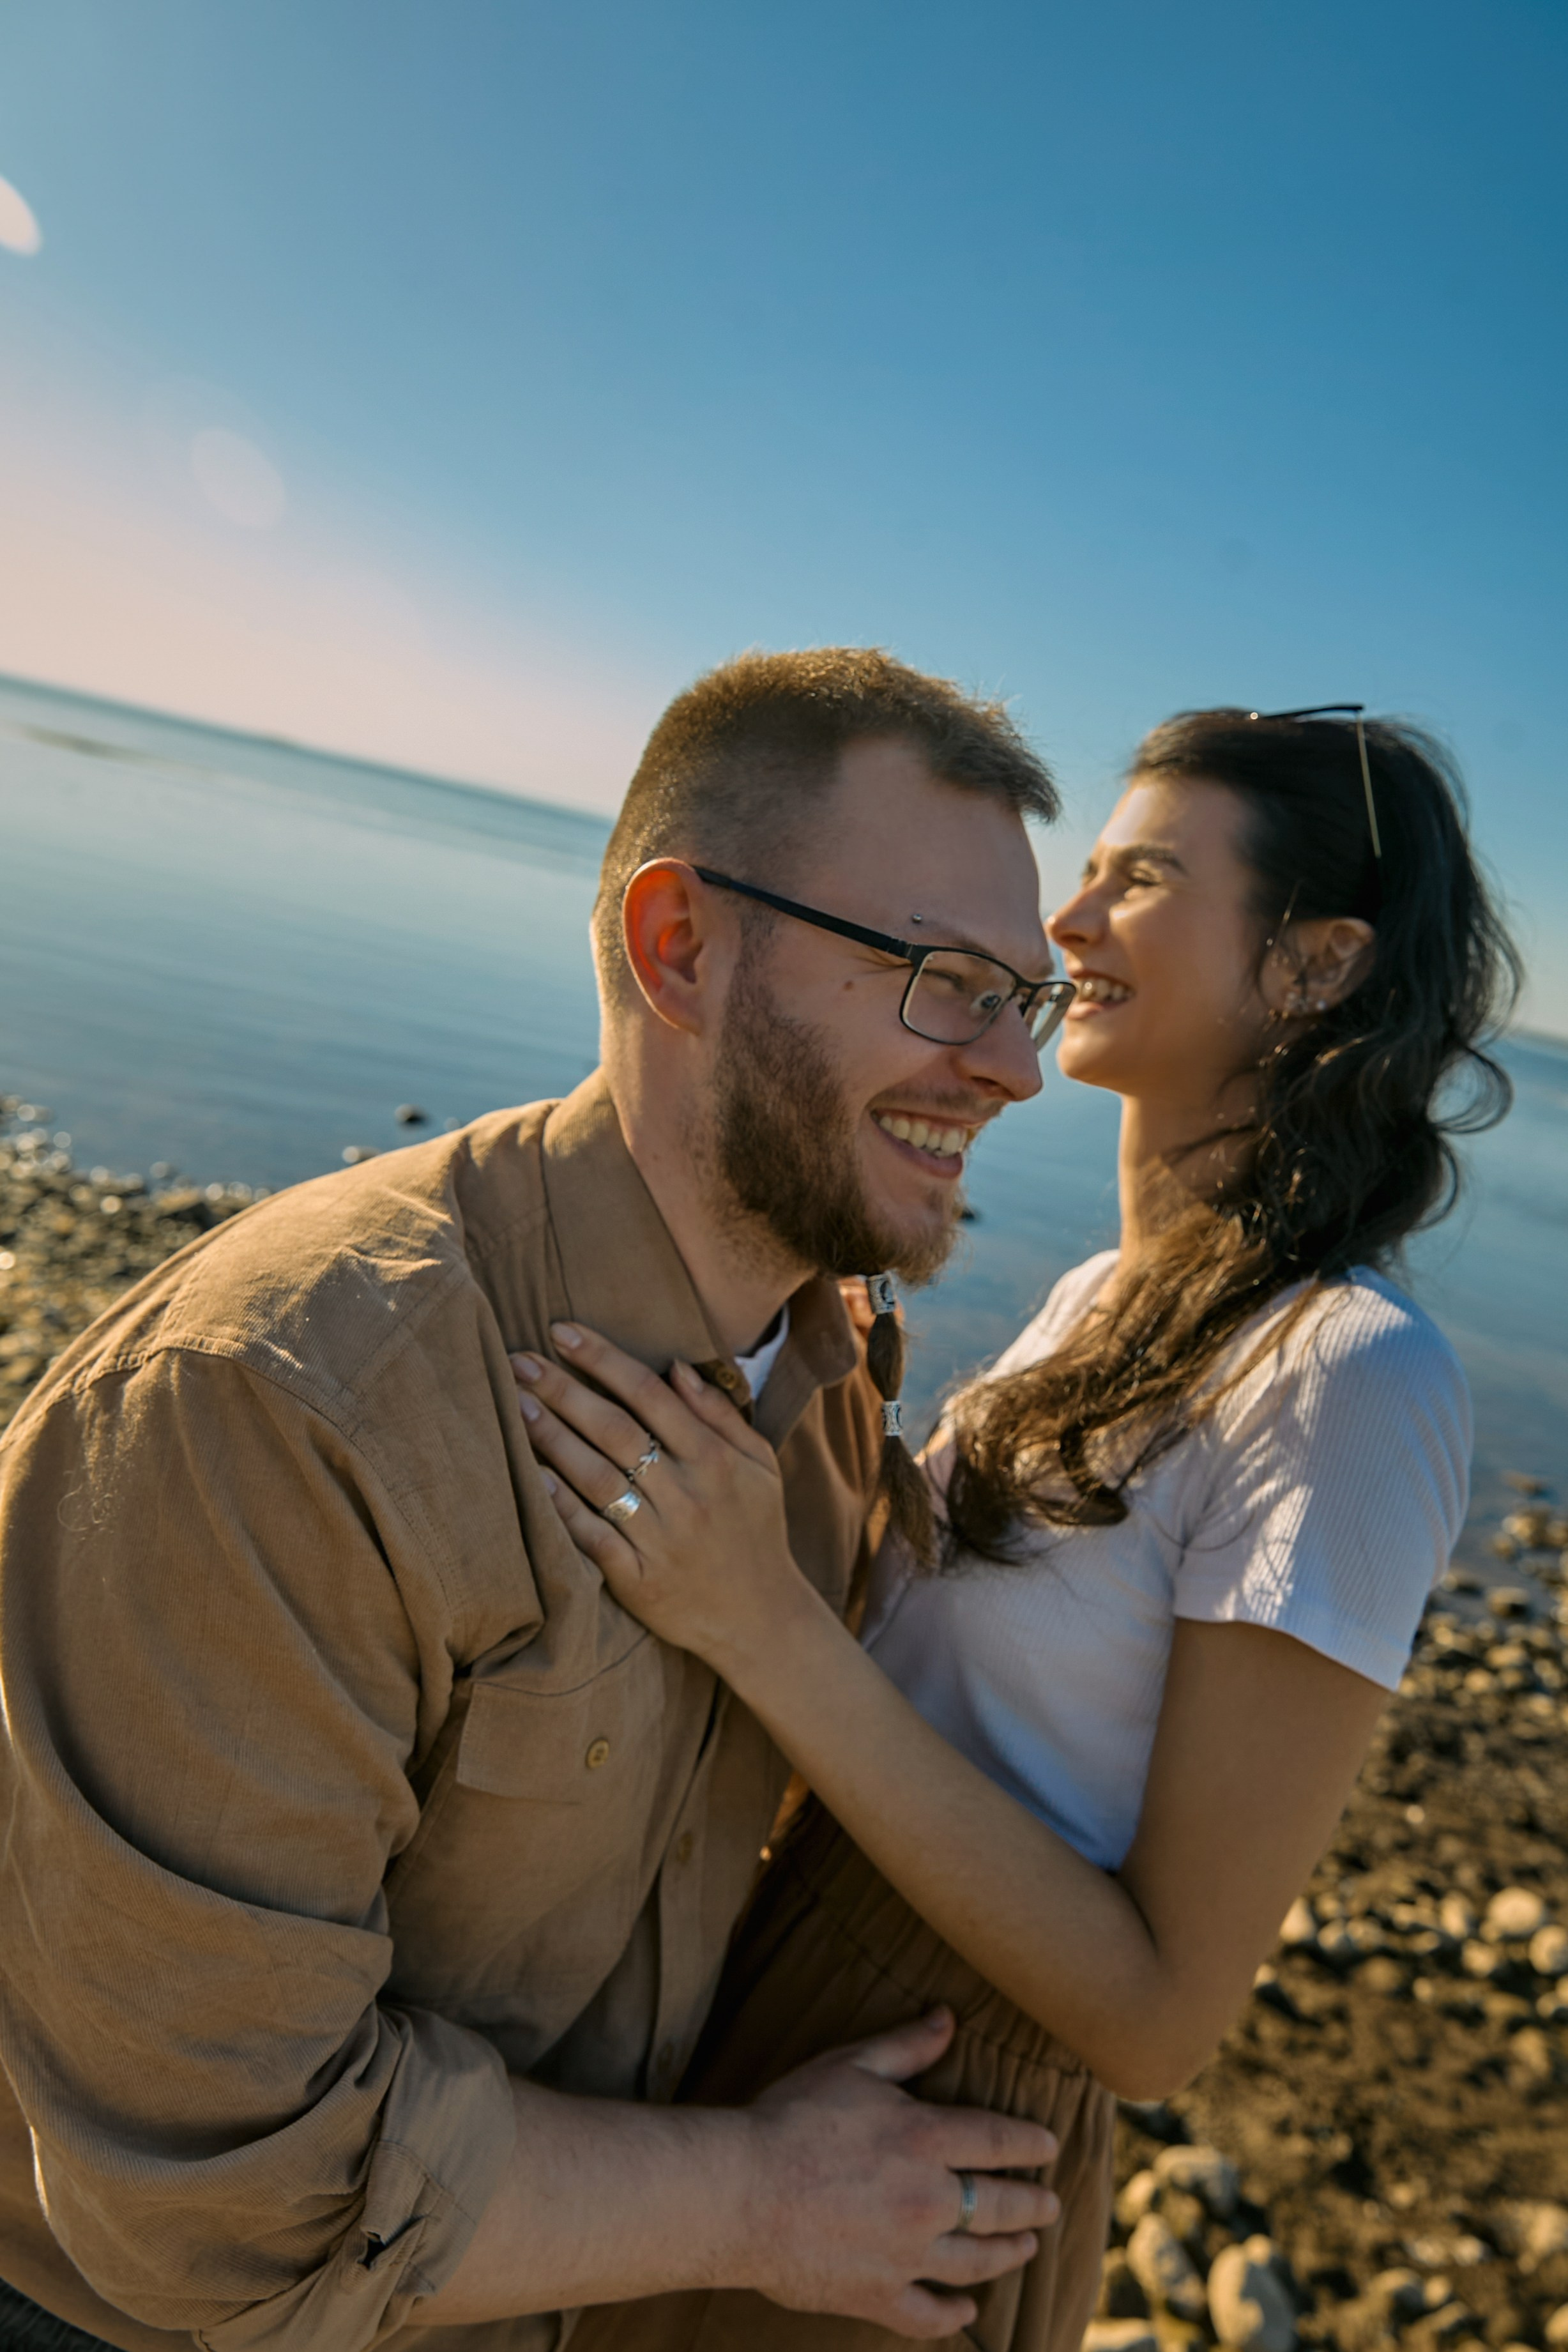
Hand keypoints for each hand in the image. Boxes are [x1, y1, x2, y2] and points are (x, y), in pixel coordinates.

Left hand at [510, 1324, 810, 1667]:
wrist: (762, 1620)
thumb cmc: (756, 1531)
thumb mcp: (759, 1465)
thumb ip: (720, 1414)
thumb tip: (676, 1366)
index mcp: (715, 1459)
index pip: (650, 1394)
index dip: (603, 1358)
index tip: (562, 1331)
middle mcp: (687, 1494)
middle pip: (615, 1429)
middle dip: (564, 1390)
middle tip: (519, 1361)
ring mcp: (660, 1538)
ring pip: (597, 1478)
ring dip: (552, 1439)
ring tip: (515, 1405)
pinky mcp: (638, 1580)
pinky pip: (591, 1537)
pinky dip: (560, 1506)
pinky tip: (531, 1477)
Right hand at [738, 2006, 1059, 2336]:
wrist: (738, 2192)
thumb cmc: (790, 2118)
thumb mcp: (851, 2065)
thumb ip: (906, 2046)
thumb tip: (948, 2019)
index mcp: (925, 2138)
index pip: (1000, 2140)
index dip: (1031, 2143)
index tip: (1050, 2146)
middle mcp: (927, 2200)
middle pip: (1000, 2205)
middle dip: (1032, 2205)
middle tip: (1050, 2205)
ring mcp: (905, 2254)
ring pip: (976, 2261)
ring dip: (1008, 2254)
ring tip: (1025, 2247)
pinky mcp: (876, 2294)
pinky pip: (928, 2314)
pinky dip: (954, 2315)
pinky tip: (969, 2311)